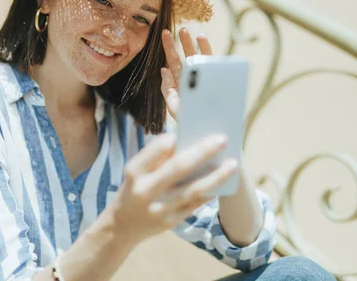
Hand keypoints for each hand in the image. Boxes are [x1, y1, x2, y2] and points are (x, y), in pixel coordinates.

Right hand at [106, 133, 237, 244]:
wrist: (123, 225)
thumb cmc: (135, 186)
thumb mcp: (136, 170)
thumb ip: (156, 156)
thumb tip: (188, 139)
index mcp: (135, 172)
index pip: (155, 151)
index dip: (170, 141)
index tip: (184, 132)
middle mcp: (146, 190)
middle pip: (179, 167)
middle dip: (203, 152)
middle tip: (222, 139)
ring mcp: (160, 207)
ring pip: (193, 189)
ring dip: (216, 176)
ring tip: (233, 164)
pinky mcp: (171, 221)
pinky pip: (196, 204)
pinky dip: (210, 192)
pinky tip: (223, 182)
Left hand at [161, 27, 213, 118]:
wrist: (205, 133)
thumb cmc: (189, 120)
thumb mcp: (173, 105)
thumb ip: (167, 89)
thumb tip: (163, 69)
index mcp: (180, 82)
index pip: (173, 61)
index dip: (169, 48)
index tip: (164, 33)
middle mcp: (192, 79)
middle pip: (187, 57)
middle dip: (184, 42)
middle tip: (181, 29)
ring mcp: (205, 79)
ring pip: (201, 60)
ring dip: (198, 47)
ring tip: (196, 34)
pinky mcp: (216, 82)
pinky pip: (213, 68)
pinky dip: (209, 56)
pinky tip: (205, 47)